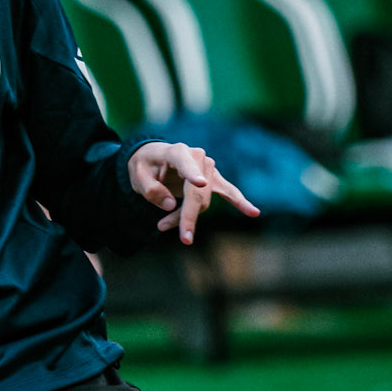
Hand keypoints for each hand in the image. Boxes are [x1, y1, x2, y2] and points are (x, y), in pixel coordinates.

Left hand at [129, 139, 259, 245]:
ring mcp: (208, 168)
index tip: (200, 184)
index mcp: (176, 151)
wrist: (153, 158)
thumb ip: (151, 190)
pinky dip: (240, 202)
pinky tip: (253, 212)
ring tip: (162, 225)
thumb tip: (172, 205)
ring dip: (187, 216)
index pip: (185, 163)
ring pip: (204, 200)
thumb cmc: (144, 166)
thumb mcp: (138, 177)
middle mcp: (197, 157)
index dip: (192, 174)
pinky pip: (229, 192)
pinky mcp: (214, 180)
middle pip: (197, 192)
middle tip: (184, 239)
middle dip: (189, 215)